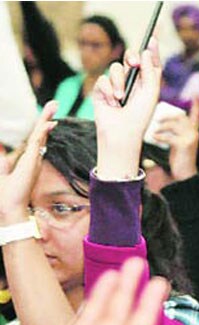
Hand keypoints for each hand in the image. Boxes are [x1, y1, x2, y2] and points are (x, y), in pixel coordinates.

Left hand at [0, 102, 57, 224]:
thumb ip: (3, 160)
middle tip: (54, 104)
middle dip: (47, 118)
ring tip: (54, 106)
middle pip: (41, 134)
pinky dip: (43, 130)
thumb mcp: (2, 170)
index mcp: (28, 160)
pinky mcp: (33, 160)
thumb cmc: (5, 193)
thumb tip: (1, 149)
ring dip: (47, 119)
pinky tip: (49, 122)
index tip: (49, 119)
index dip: (41, 127)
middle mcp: (34, 158)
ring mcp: (34, 158)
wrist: (9, 207)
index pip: (36, 139)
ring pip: (41, 134)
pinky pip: (38, 141)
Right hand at [93, 38, 161, 179]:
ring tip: (121, 99)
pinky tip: (112, 103)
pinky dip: (107, 91)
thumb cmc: (140, 117)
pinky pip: (102, 80)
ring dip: (118, 83)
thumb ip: (150, 72)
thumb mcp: (151, 93)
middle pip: (129, 58)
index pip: (149, 62)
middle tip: (133, 63)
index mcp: (146, 83)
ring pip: (114, 68)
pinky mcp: (102, 91)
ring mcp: (116, 86)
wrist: (122, 133)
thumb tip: (146, 52)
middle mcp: (132, 82)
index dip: (151, 51)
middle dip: (131, 57)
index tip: (152, 38)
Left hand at [152, 97, 198, 184]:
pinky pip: (170, 136)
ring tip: (154, 130)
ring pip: (174, 125)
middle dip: (167, 116)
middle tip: (156, 119)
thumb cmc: (179, 159)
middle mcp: (194, 133)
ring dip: (162, 126)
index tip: (195, 94)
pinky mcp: (185, 145)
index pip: (196, 115)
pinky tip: (154, 138)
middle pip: (180, 117)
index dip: (196, 105)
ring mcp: (190, 138)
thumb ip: (174, 133)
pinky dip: (160, 136)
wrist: (185, 175)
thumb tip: (158, 123)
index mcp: (193, 131)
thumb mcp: (177, 143)